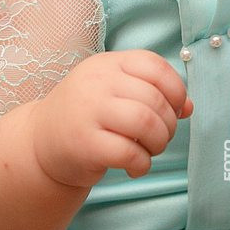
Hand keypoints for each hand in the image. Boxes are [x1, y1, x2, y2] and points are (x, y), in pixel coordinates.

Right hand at [29, 50, 193, 187]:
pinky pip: (129, 152)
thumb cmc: (88, 115)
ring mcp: (89, 111)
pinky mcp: (84, 144)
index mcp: (108, 63)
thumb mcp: (116, 92)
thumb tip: (189, 107)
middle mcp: (97, 82)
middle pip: (154, 98)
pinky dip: (142, 163)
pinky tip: (136, 166)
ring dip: (159, 142)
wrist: (40, 142)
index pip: (154, 66)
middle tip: (161, 137)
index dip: (176, 89)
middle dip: (169, 124)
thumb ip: (151, 92)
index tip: (177, 109)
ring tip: (150, 150)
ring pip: (145, 123)